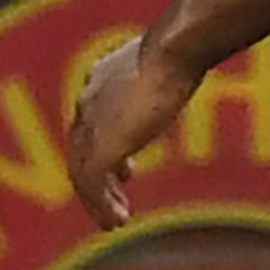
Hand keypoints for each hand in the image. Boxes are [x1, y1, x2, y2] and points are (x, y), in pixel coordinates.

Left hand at [65, 35, 196, 230]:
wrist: (172, 51)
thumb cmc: (181, 47)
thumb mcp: (168, 60)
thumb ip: (166, 71)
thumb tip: (188, 64)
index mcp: (101, 79)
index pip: (92, 122)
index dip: (104, 149)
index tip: (124, 171)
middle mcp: (88, 102)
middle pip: (81, 150)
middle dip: (97, 180)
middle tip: (113, 203)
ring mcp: (91, 125)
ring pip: (82, 173)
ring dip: (97, 201)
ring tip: (114, 223)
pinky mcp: (101, 147)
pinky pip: (92, 185)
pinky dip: (102, 206)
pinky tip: (117, 223)